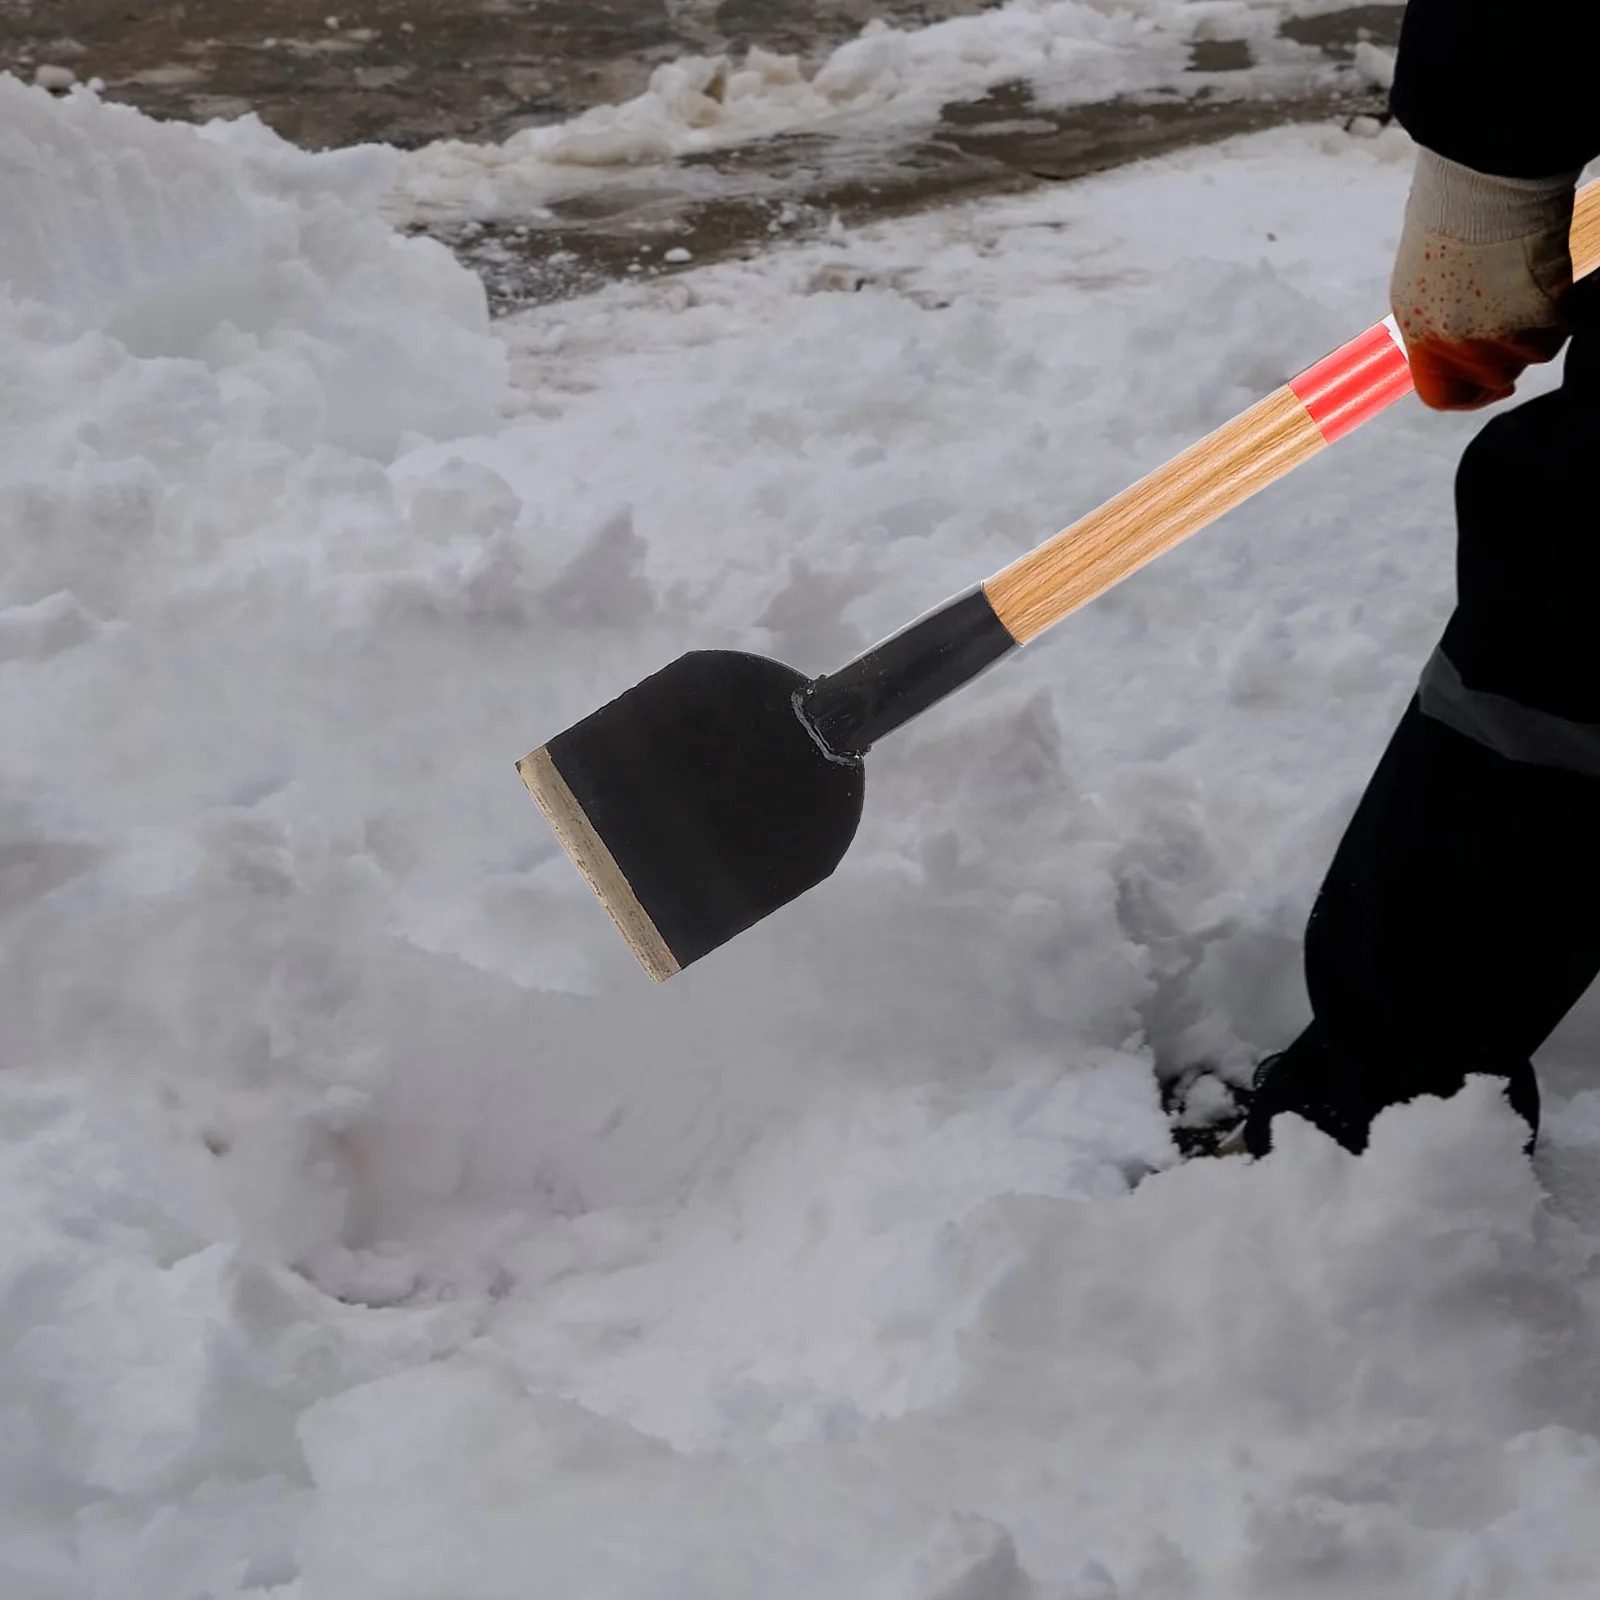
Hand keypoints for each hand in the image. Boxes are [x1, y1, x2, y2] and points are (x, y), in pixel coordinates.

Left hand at [1390, 147, 1579, 409]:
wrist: (1487, 187)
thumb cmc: (1455, 220)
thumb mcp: (1426, 284)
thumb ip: (1439, 324)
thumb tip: (1456, 353)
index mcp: (1418, 335)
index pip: (1439, 396)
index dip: (1468, 397)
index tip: (1492, 388)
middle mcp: (1452, 346)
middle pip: (1494, 379)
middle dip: (1511, 356)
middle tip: (1519, 318)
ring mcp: (1494, 338)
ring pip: (1531, 356)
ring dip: (1537, 326)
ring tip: (1525, 283)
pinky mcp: (1537, 324)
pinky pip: (1560, 331)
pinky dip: (1562, 309)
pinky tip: (1547, 278)